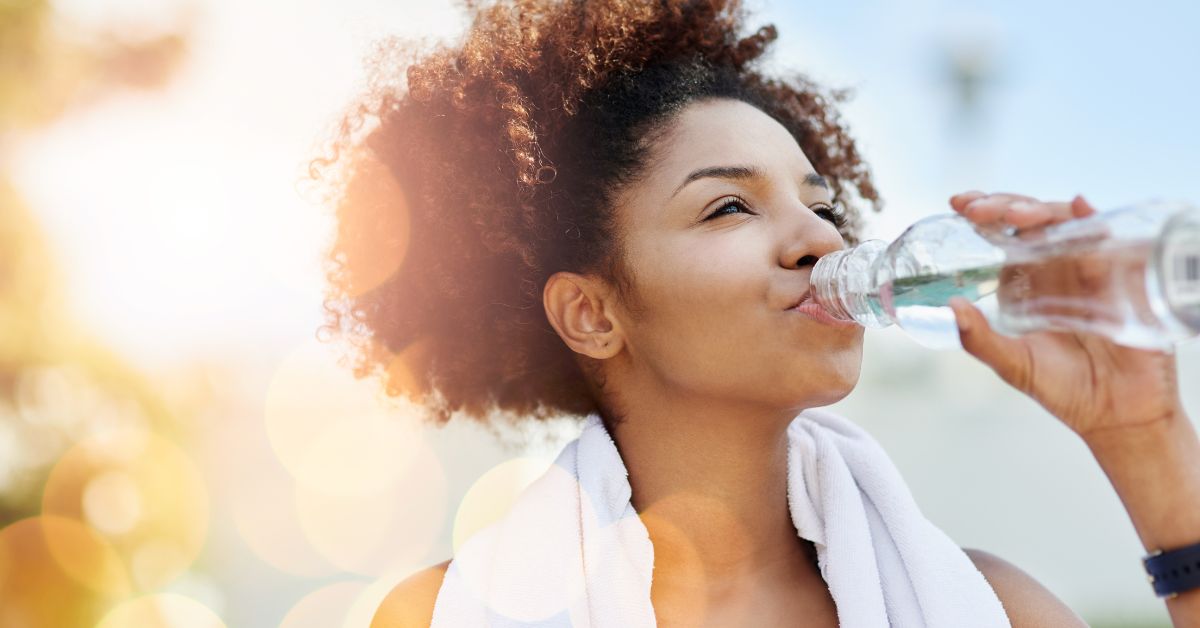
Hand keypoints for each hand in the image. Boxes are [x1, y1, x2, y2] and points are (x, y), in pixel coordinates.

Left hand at [946, 191, 1184, 442]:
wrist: (1118, 414)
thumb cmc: (1064, 389)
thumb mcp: (1013, 364)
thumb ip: (980, 339)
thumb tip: (950, 307)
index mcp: (1026, 281)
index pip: (1003, 235)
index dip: (984, 213)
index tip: (959, 203)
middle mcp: (1056, 268)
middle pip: (1032, 219)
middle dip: (1005, 205)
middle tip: (979, 209)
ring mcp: (1090, 268)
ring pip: (1066, 221)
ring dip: (1041, 211)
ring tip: (1017, 217)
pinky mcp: (1121, 276)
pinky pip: (1109, 239)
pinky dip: (1092, 219)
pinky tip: (1079, 208)